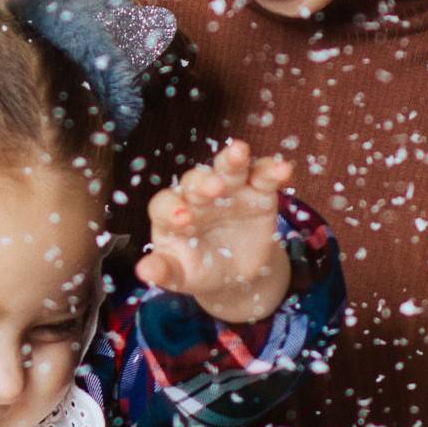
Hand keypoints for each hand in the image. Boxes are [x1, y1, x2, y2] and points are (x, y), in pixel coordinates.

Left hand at [136, 140, 292, 322]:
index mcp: (172, 213)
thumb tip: (144, 272)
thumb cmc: (199, 269)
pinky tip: (283, 168)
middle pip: (197, 181)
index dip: (172, 208)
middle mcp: (198, 195)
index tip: (182, 218)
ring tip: (240, 151)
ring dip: (233, 159)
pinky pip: (264, 176)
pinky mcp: (258, 191)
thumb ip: (164, 271)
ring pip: (228, 168)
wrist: (236, 271)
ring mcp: (229, 189)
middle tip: (213, 187)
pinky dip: (273, 170)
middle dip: (204, 182)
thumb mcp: (181, 275)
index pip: (165, 204)